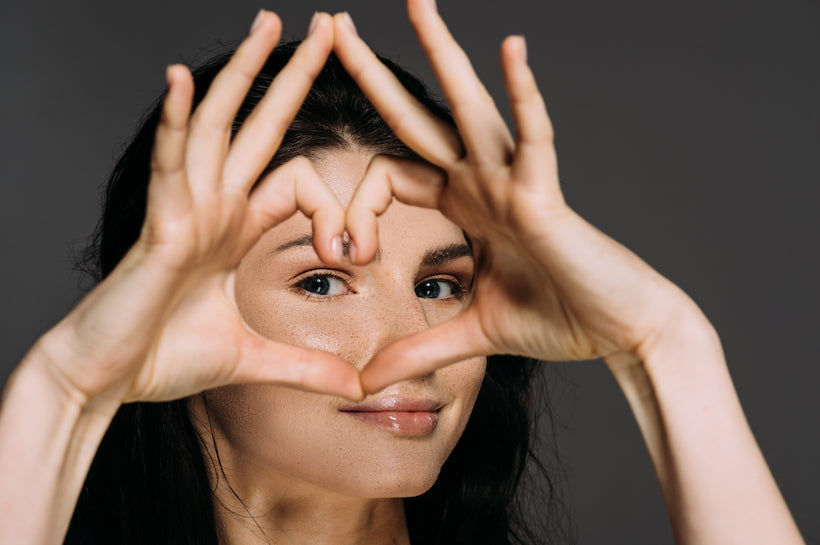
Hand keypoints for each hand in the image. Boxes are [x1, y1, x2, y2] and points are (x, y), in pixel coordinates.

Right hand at [34, 11, 362, 405]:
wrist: (108, 380)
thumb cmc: (165, 358)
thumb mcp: (256, 359)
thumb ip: (308, 368)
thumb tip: (357, 389)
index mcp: (236, 227)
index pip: (297, 181)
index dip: (335, 208)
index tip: (357, 254)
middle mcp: (213, 206)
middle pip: (259, 125)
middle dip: (292, 77)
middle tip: (323, 27)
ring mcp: (185, 209)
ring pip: (217, 125)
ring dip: (243, 73)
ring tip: (269, 23)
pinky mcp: (159, 227)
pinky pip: (169, 164)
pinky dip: (174, 121)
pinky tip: (181, 78)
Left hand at [332, 1, 700, 391]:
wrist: (619, 330)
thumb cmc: (557, 318)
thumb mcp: (469, 333)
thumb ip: (417, 347)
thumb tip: (367, 379)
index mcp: (462, 205)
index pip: (388, 175)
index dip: (353, 207)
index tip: (342, 252)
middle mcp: (482, 181)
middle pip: (417, 118)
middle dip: (373, 74)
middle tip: (335, 26)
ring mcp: (513, 181)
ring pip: (469, 108)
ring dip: (444, 53)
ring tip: (416, 2)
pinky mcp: (547, 195)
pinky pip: (535, 137)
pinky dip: (524, 94)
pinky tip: (511, 49)